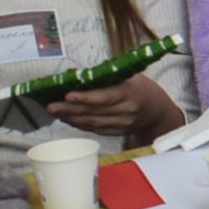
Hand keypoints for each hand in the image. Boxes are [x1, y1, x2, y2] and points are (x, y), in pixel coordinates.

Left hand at [52, 77, 184, 144]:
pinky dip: (80, 124)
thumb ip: (104, 77)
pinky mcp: (119, 132)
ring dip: (71, 117)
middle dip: (70, 109)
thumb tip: (74, 75)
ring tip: (54, 111)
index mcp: (131, 92)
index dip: (86, 97)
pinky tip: (67, 118)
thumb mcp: (128, 76)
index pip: (105, 96)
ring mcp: (124, 124)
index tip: (67, 95)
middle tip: (51, 106)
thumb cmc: (138, 87)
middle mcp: (128, 110)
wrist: (157, 110)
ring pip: (92, 122)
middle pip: (94, 111)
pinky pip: (96, 129)